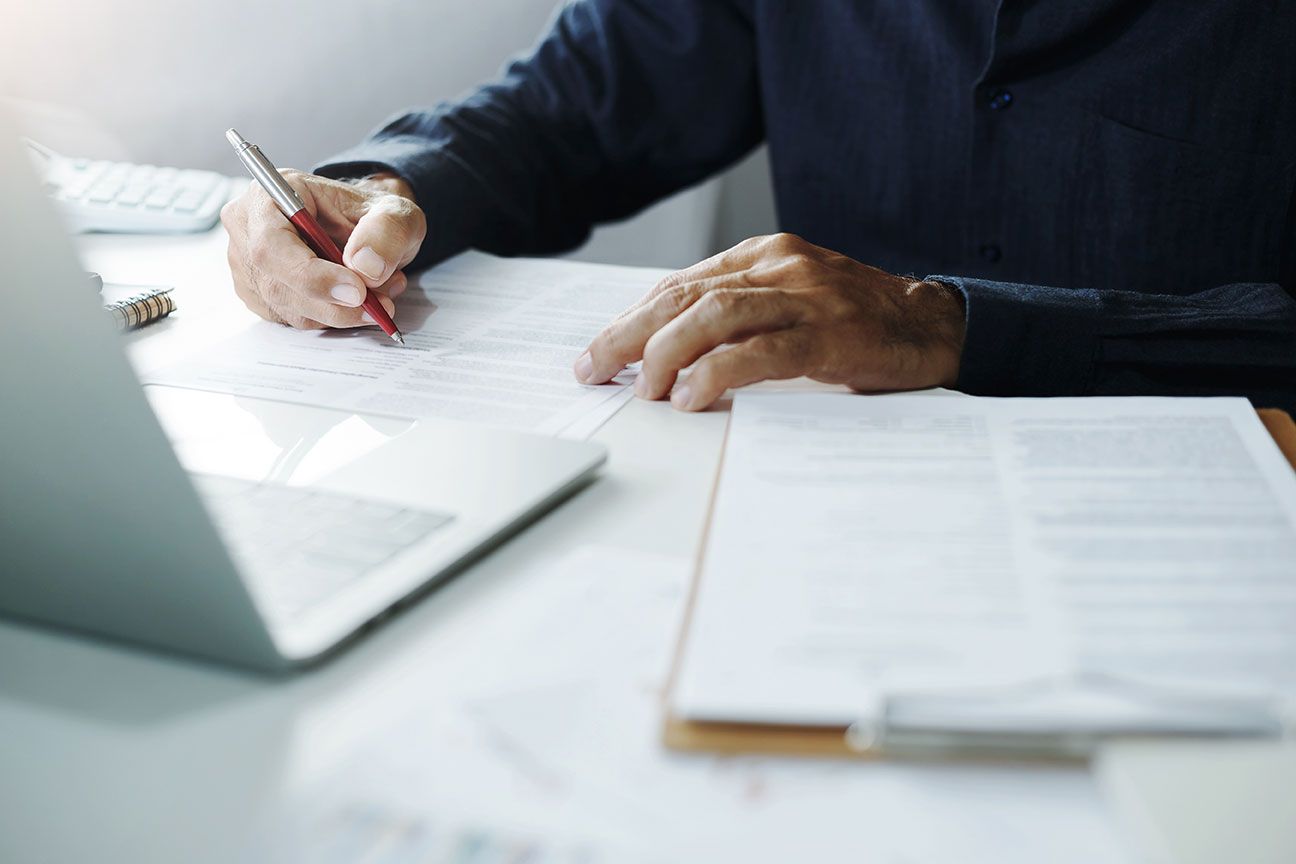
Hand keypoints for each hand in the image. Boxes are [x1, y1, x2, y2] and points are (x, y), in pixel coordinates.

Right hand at [220, 170, 426, 328]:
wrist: (366, 230)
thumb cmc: (371, 216)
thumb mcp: (395, 212)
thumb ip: (386, 232)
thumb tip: (366, 267)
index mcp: (271, 194)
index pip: (271, 244)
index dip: (311, 275)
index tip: (357, 291)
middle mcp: (248, 229)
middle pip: (277, 284)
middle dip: (333, 304)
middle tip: (378, 306)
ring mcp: (249, 266)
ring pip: (290, 308)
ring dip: (340, 312)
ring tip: (378, 293)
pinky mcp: (261, 296)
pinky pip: (296, 320)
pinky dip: (333, 317)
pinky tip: (355, 299)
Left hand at [574, 233, 965, 409]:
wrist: (934, 326)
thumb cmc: (856, 323)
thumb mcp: (790, 303)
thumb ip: (739, 316)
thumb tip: (668, 353)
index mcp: (763, 255)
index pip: (679, 284)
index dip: (631, 318)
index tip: (597, 351)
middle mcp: (778, 266)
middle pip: (683, 295)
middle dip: (627, 334)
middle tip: (593, 368)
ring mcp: (805, 296)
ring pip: (713, 315)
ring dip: (664, 354)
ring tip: (640, 388)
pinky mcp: (828, 333)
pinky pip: (759, 351)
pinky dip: (716, 374)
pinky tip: (690, 396)